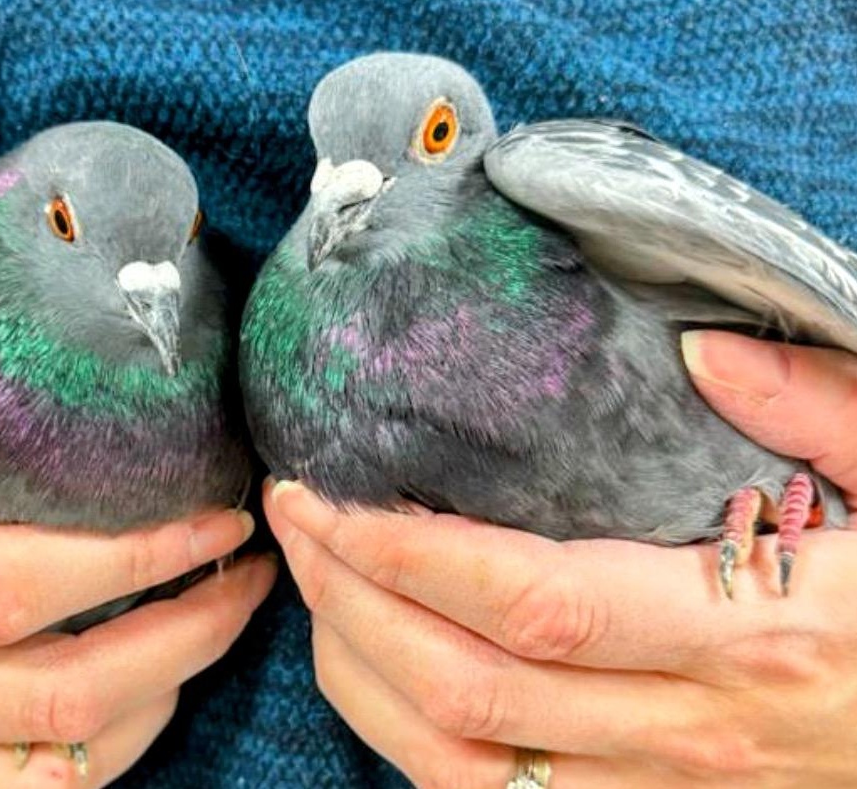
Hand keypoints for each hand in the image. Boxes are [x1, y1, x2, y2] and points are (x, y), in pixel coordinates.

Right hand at [0, 302, 276, 787]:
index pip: (4, 585)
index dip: (127, 559)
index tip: (214, 519)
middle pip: (56, 691)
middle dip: (184, 635)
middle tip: (249, 574)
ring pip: (49, 767)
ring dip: (157, 700)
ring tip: (213, 627)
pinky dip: (91, 761)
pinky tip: (132, 704)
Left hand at [266, 330, 856, 787]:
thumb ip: (816, 408)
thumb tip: (701, 349)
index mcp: (753, 633)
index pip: (536, 604)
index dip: (412, 555)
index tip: (330, 494)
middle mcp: (692, 731)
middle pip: (470, 686)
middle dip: (353, 600)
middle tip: (292, 513)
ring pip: (464, 763)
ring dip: (363, 675)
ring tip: (311, 581)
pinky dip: (413, 738)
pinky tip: (378, 669)